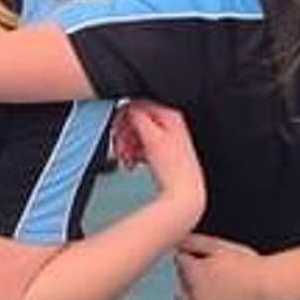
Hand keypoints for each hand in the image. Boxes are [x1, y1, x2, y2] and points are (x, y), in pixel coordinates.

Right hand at [121, 100, 204, 221]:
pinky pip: (143, 146)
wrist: (184, 194)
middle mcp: (171, 124)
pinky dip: (134, 154)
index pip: (138, 105)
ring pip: (138, 134)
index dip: (123, 118)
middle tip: (121, 149)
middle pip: (137, 120)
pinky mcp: (164, 152)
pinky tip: (133, 164)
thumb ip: (138, 118)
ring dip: (128, 146)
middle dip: (124, 135)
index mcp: (170, 116)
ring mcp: (168, 138)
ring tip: (127, 160)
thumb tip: (128, 108)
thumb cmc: (173, 169)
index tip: (116, 131)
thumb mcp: (152, 137)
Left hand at [175, 233, 272, 299]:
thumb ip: (196, 242)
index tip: (196, 252)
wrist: (265, 284)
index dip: (187, 253)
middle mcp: (193, 292)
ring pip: (185, 297)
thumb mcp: (219, 246)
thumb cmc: (247, 265)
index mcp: (193, 272)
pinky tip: (207, 296)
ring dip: (189, 288)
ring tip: (207, 279)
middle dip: (186, 271)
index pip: (179, 259)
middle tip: (202, 264)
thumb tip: (180, 240)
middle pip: (180, 279)